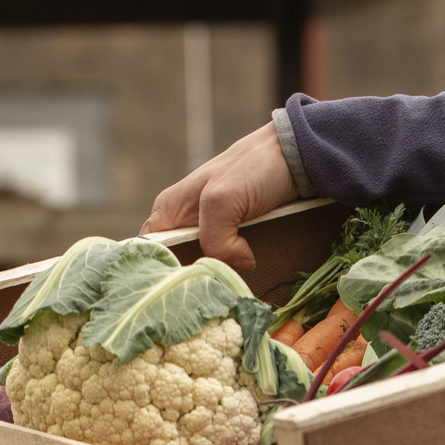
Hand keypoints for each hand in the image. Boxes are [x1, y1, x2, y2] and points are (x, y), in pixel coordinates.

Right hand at [142, 121, 297, 269]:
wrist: (295, 156)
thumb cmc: (253, 166)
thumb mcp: (222, 199)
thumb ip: (213, 238)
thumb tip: (232, 265)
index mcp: (169, 211)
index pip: (149, 251)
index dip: (161, 270)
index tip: (182, 284)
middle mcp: (185, 223)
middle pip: (178, 264)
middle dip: (192, 278)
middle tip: (212, 287)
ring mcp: (211, 230)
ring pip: (204, 265)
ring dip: (218, 276)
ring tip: (231, 284)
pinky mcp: (235, 237)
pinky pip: (228, 261)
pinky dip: (237, 269)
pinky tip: (247, 273)